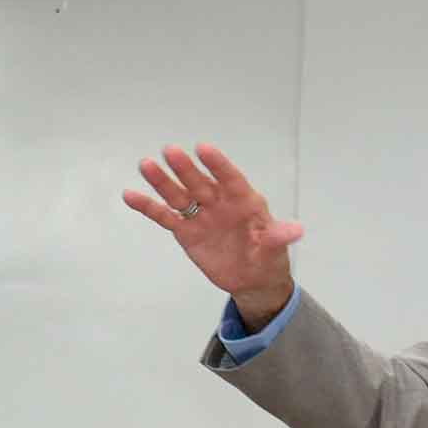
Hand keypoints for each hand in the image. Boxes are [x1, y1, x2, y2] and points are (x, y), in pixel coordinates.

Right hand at [124, 144, 305, 327]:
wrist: (251, 279)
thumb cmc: (267, 257)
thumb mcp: (275, 248)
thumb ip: (279, 237)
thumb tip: (297, 230)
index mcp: (243, 200)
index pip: (229, 178)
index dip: (217, 164)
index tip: (203, 148)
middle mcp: (219, 202)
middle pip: (199, 182)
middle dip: (186, 168)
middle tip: (170, 151)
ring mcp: (200, 215)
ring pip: (178, 195)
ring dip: (162, 181)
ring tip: (145, 165)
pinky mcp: (185, 231)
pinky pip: (164, 216)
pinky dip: (148, 207)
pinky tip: (130, 195)